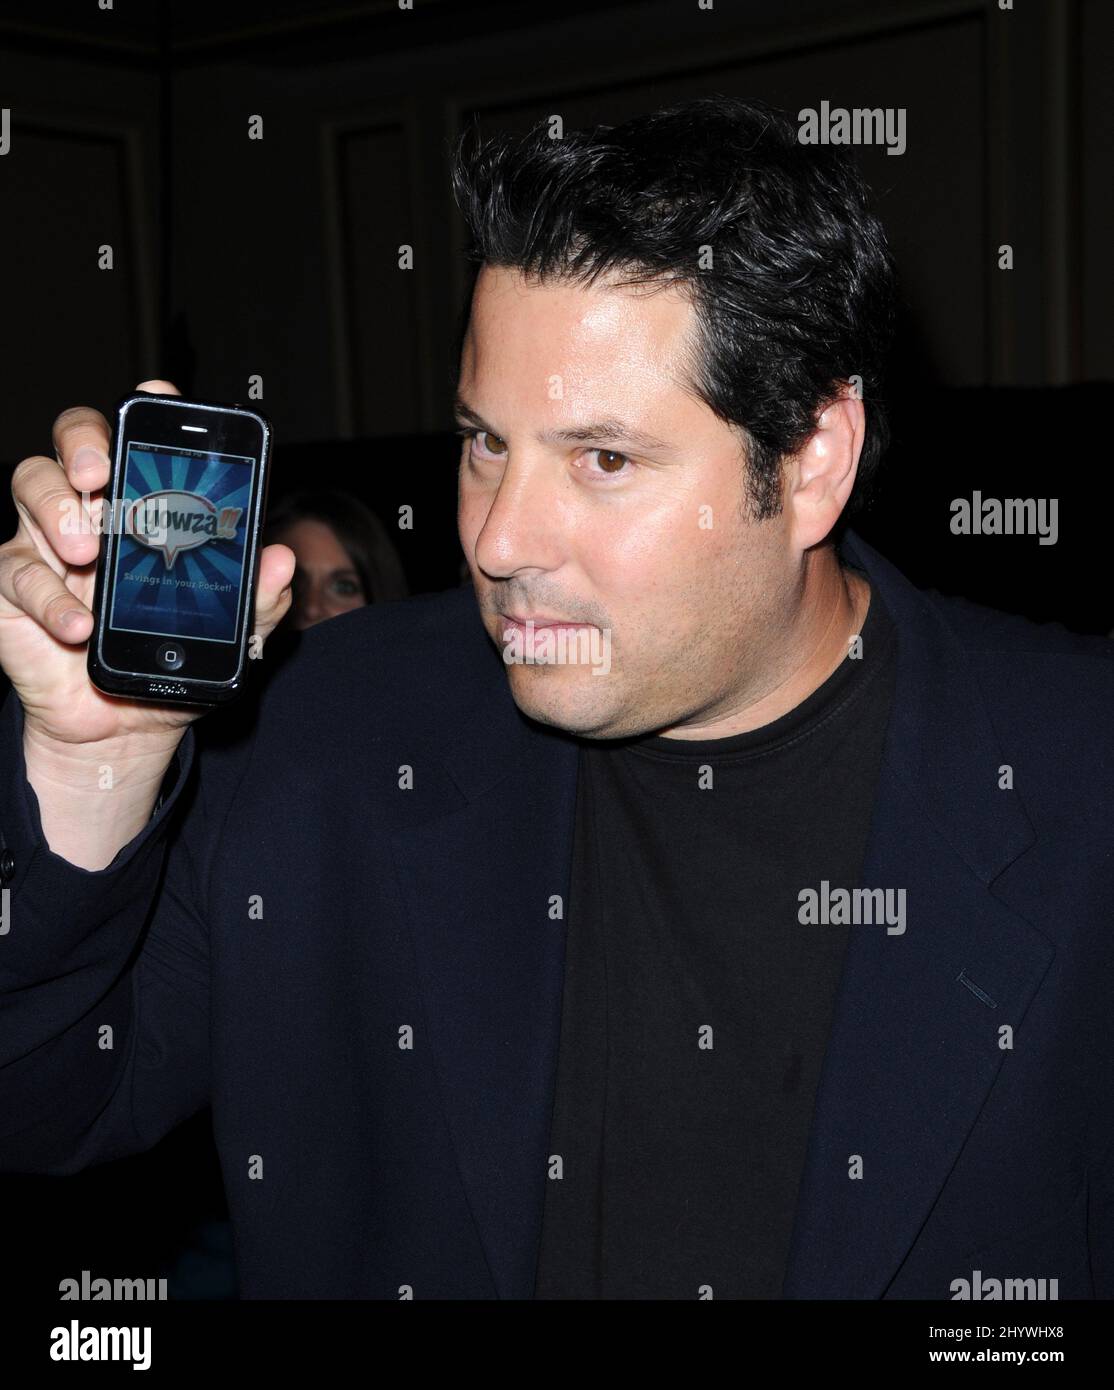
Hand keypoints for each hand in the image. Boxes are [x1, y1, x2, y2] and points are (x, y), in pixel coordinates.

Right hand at [0, 380, 294, 755]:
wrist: (124, 727)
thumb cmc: (170, 656)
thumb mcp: (227, 634)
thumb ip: (256, 598)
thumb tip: (280, 561)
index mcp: (144, 507)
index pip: (139, 439)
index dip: (143, 408)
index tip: (158, 396)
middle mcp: (91, 510)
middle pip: (74, 441)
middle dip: (85, 443)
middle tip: (103, 476)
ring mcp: (44, 544)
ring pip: (30, 484)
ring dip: (57, 510)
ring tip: (87, 552)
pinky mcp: (12, 589)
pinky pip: (14, 572)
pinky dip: (47, 597)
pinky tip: (77, 625)